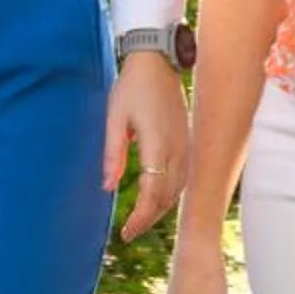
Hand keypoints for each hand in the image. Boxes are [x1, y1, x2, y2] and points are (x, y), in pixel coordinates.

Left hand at [102, 54, 187, 241]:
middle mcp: (176, 149)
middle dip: (149, 219)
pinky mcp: (187, 142)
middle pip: (167, 197)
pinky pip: (183, 178)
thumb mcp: (114, 118)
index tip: (126, 232)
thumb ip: (113, 154)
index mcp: (156, 144)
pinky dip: (171, 195)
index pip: (152, 193)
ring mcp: (185, 146)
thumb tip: (107, 186)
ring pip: (178, 190)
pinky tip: (159, 200)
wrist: (158, 61)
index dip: (140, 217)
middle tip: (129, 232)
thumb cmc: (132, 87)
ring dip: (161, 209)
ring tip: (141, 221)